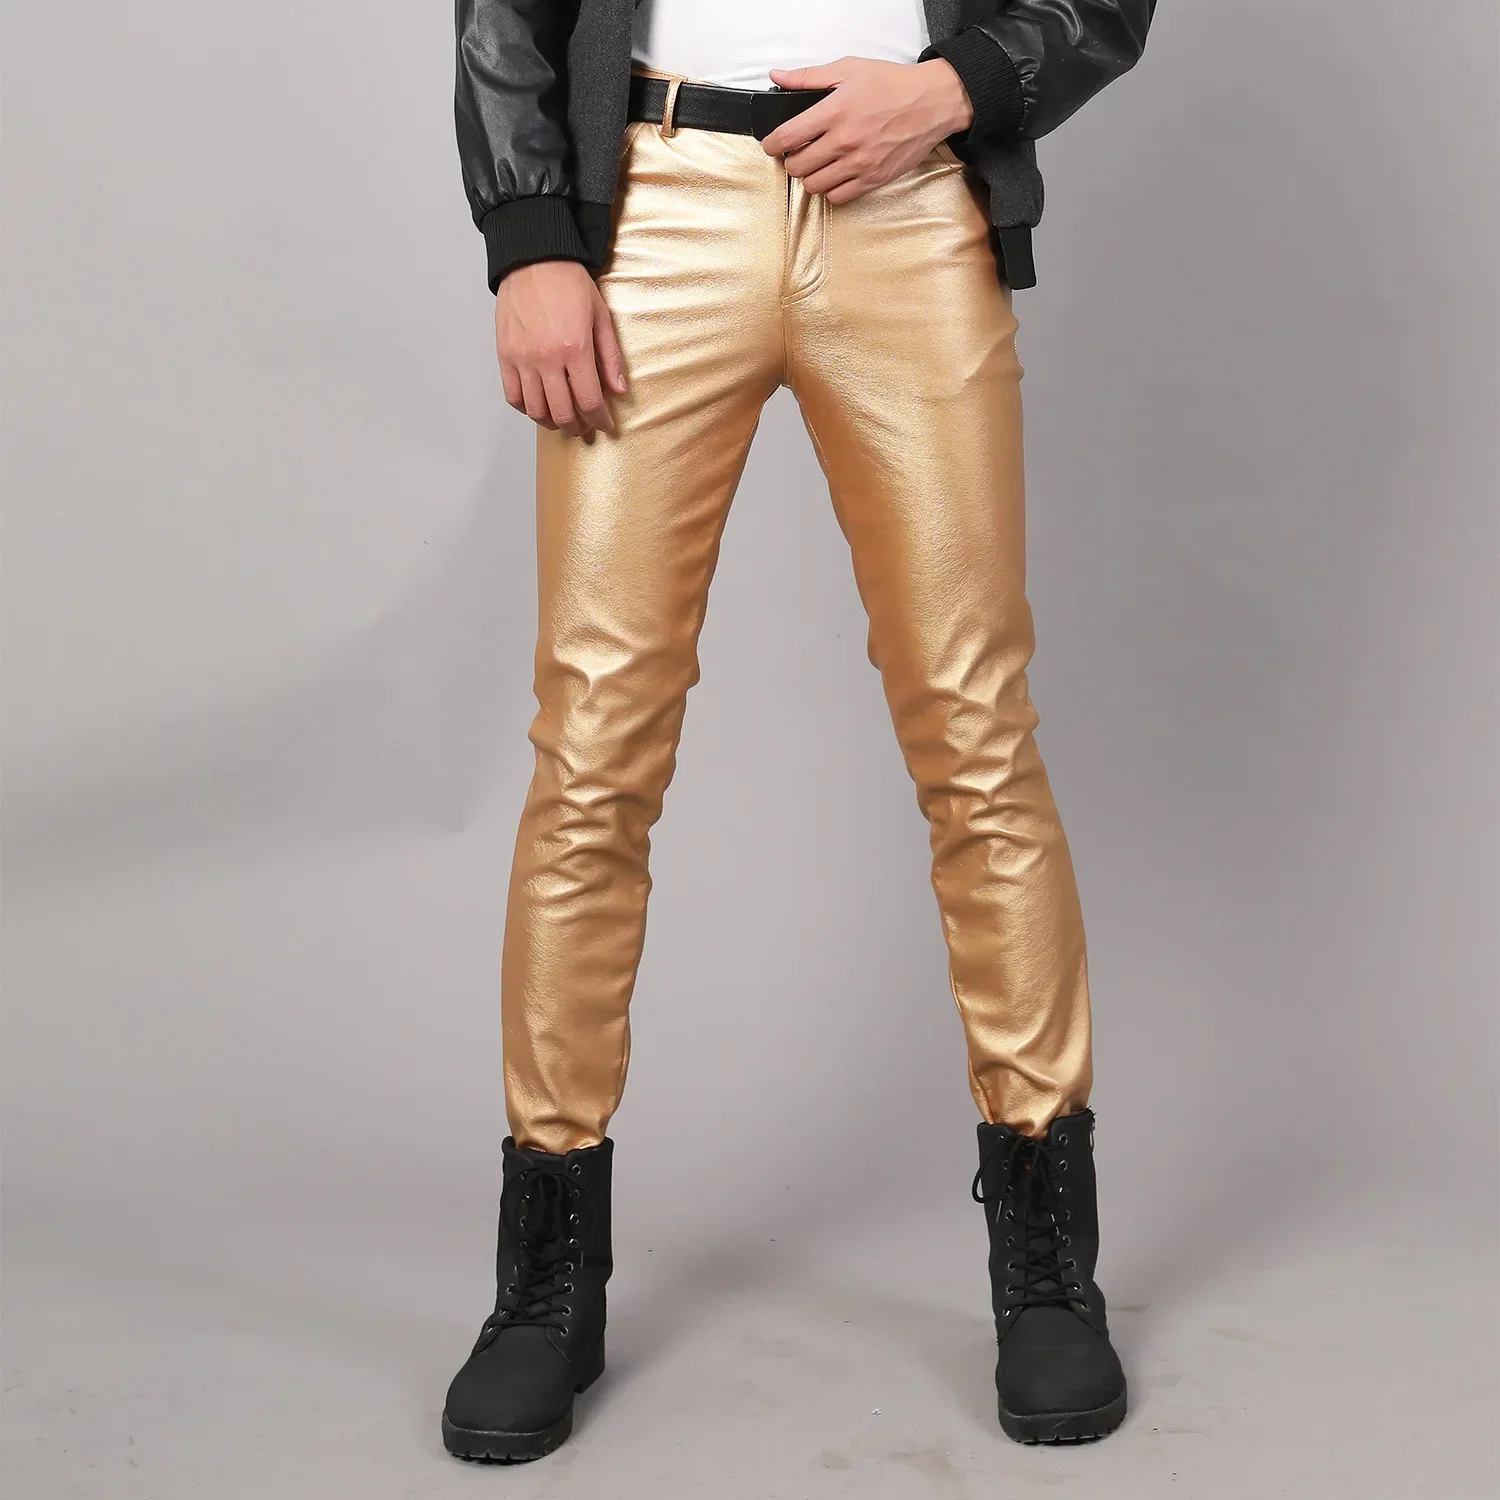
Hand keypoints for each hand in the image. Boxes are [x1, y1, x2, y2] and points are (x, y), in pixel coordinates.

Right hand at [495, 260, 626, 435]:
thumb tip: (618, 389)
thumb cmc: (568, 283)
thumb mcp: (600, 316)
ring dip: (552, 422)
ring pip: (536, 410)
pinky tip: (539, 405)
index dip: (600, 420)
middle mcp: (546, 359)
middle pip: (562, 412)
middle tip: (585, 426)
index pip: (589, 401)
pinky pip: (513, 395)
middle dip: (577, 426)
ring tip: (563, 419)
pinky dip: (527, 408)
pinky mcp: (505, 355)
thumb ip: (610, 357)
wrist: (533, 258)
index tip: (605, 425)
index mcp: (575, 349)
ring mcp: (522, 359)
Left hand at [759, 57, 974, 202]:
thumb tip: (779, 76)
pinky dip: (831, 190)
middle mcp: (844, 142)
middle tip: (797, 153)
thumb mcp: (849, 68)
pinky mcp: (873, 179)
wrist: (932, 102)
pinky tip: (834, 175)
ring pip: (815, 186)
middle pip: (797, 167)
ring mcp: (859, 164)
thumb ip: (809, 77)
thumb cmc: (894, 85)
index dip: (772, 144)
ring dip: (810, 176)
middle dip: (791, 161)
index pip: (787, 137)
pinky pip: (838, 197)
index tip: (771, 145)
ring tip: (817, 164)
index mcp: (834, 112)